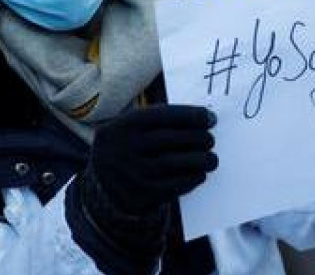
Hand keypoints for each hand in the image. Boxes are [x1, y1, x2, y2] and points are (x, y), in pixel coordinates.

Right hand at [86, 105, 217, 215]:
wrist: (103, 183)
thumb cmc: (130, 147)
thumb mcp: (133, 127)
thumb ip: (163, 120)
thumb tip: (205, 120)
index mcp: (122, 127)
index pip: (162, 116)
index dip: (190, 116)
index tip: (211, 118)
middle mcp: (123, 149)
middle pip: (169, 140)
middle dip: (197, 138)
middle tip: (210, 140)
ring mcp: (130, 175)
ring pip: (173, 164)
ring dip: (200, 160)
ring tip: (212, 159)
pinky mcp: (139, 198)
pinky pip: (172, 186)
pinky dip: (191, 179)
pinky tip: (199, 174)